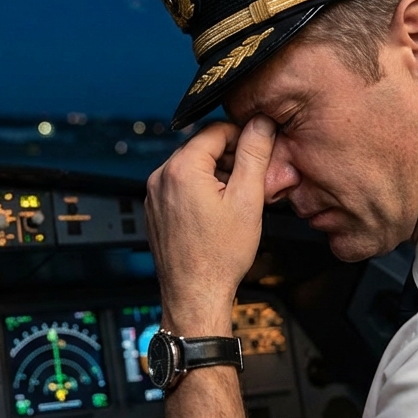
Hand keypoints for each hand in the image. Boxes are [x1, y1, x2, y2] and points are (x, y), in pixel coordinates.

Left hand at [146, 117, 275, 334]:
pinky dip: (204, 191)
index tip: (262, 152)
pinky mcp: (156, 211)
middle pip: (204, 148)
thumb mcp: (248, 199)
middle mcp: (161, 177)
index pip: (217, 130)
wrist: (195, 293)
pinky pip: (183, 187)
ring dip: (219, 176)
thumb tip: (261, 123)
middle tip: (256, 180)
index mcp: (182, 168)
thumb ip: (254, 154)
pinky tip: (221, 213)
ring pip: (194, 168)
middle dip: (232, 159)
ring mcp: (155, 195)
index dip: (245, 137)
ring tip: (240, 200)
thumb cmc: (219, 256)